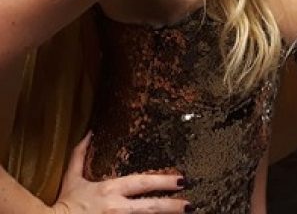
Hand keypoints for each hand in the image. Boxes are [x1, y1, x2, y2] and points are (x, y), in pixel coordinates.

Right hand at [50, 132, 191, 212]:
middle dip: (172, 206)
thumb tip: (89, 133)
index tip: (181, 180)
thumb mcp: (72, 179)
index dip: (163, 181)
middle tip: (190, 205)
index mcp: (110, 190)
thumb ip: (81, 156)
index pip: (143, 183)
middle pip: (150, 207)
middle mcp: (117, 208)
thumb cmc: (63, 205)